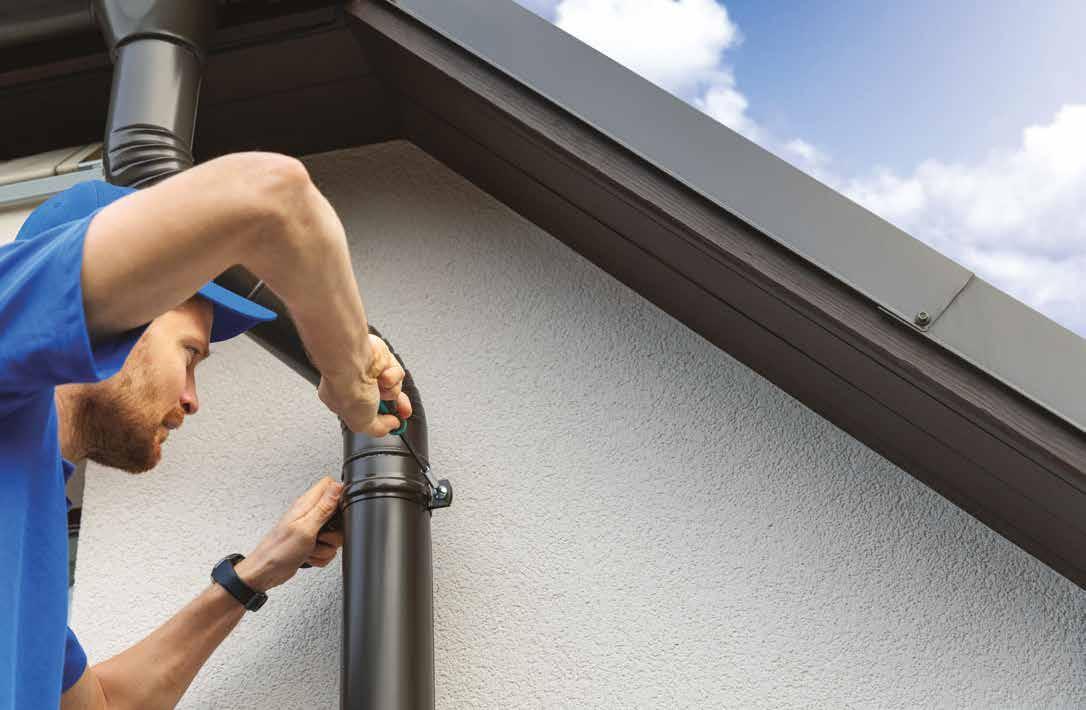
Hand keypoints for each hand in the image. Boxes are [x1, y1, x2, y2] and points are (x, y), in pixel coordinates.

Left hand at [235, 477, 345, 591]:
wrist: (266, 572)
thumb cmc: (278, 550)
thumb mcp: (305, 528)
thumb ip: (324, 507)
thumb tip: (337, 486)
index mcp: (307, 504)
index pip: (330, 485)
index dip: (340, 496)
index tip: (337, 514)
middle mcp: (309, 514)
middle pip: (338, 514)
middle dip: (335, 531)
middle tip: (322, 536)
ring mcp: (311, 529)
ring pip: (334, 534)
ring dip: (326, 547)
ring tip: (312, 547)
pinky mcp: (311, 542)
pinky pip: (328, 548)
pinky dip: (321, 555)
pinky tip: (309, 555)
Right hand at [317, 334, 412, 434]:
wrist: (351, 362)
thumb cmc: (347, 389)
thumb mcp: (361, 423)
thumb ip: (378, 428)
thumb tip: (392, 425)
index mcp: (346, 401)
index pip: (369, 413)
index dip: (384, 419)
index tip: (394, 422)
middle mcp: (358, 385)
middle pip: (386, 399)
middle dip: (398, 406)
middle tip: (403, 411)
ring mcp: (371, 371)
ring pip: (394, 387)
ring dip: (392, 390)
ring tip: (382, 386)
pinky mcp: (382, 359)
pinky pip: (397, 373)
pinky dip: (393, 376)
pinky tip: (383, 375)